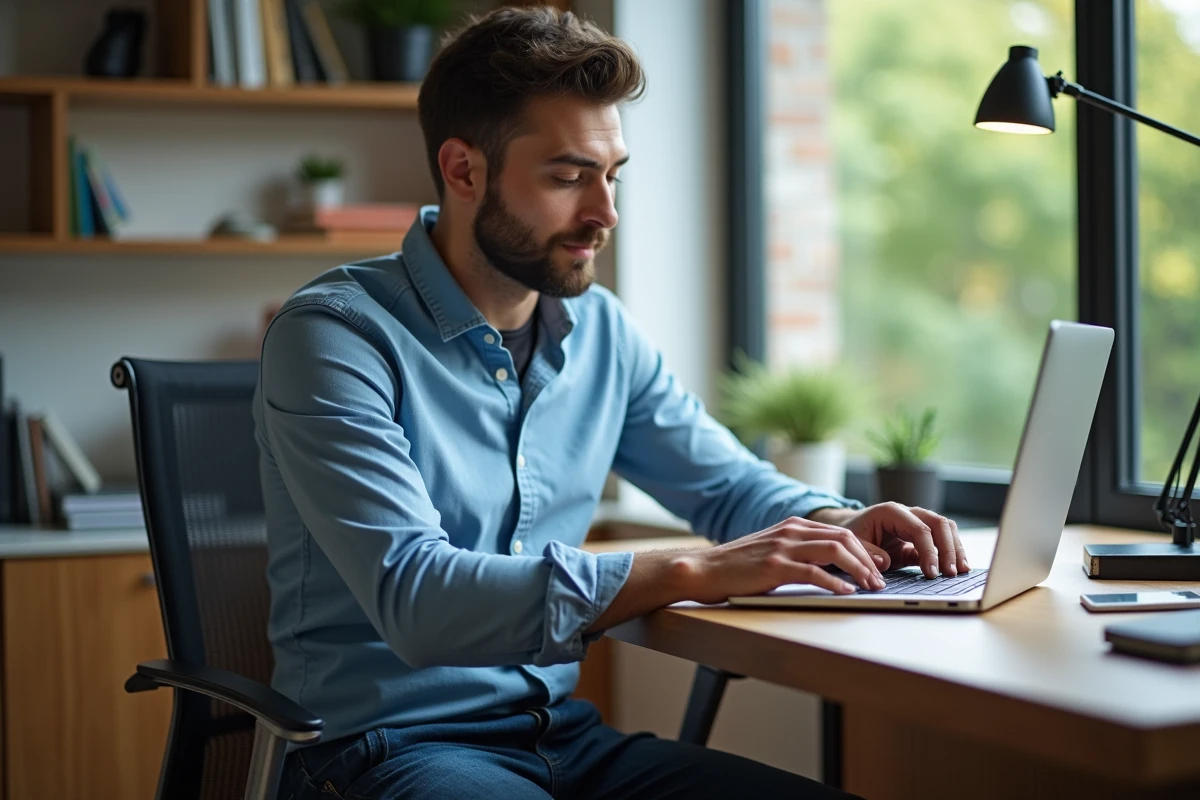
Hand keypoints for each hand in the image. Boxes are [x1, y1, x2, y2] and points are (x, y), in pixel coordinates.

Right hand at [682, 516, 887, 604]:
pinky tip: (846, 593)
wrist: (704, 569)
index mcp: (792, 526)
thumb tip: (829, 568)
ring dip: (859, 570)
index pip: (840, 532)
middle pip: (844, 538)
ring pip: (835, 552)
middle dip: (869, 559)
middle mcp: (791, 532)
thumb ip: (797, 552)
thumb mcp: (771, 551)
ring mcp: (783, 548)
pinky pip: (813, 573)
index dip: (865, 548)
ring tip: (870, 587)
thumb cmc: (737, 566)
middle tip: (881, 579)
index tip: (880, 565)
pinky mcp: (774, 567)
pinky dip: (835, 583)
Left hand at [811, 503, 967, 578]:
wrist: (850, 529)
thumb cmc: (851, 535)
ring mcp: (916, 522)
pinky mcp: (920, 537)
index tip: (931, 572)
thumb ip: (866, 552)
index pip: (918, 528)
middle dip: (948, 548)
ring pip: (945, 528)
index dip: (928, 551)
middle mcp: (907, 513)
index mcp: (890, 512)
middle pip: (938, 523)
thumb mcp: (852, 544)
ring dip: (955, 548)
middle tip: (950, 573)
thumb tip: (884, 562)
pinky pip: (941, 540)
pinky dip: (951, 552)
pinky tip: (956, 568)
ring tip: (960, 571)